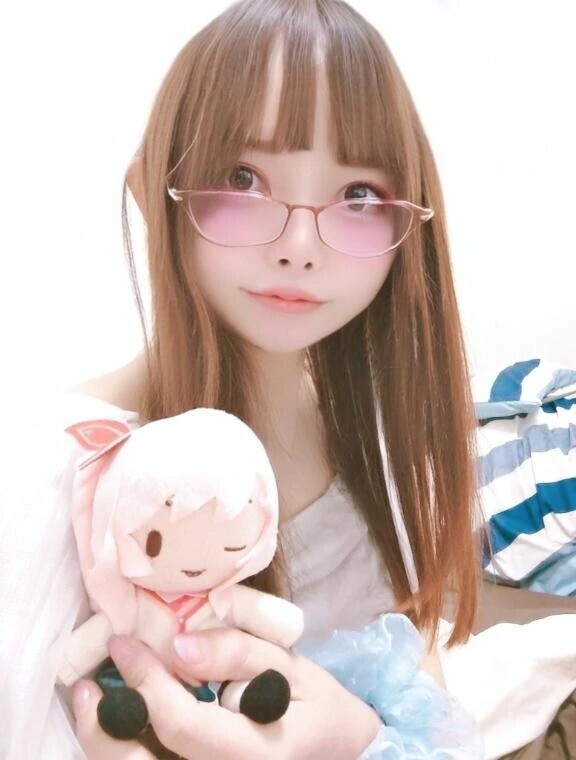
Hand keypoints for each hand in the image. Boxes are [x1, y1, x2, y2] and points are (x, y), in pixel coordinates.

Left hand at [74, 630, 380, 759]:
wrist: (341, 755)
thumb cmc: (319, 708)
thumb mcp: (292, 668)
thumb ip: (239, 652)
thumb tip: (178, 642)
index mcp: (252, 755)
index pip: (181, 724)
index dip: (146, 680)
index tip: (123, 642)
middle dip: (103, 724)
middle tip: (84, 682)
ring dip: (103, 741)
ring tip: (88, 701)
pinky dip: (124, 750)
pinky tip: (117, 720)